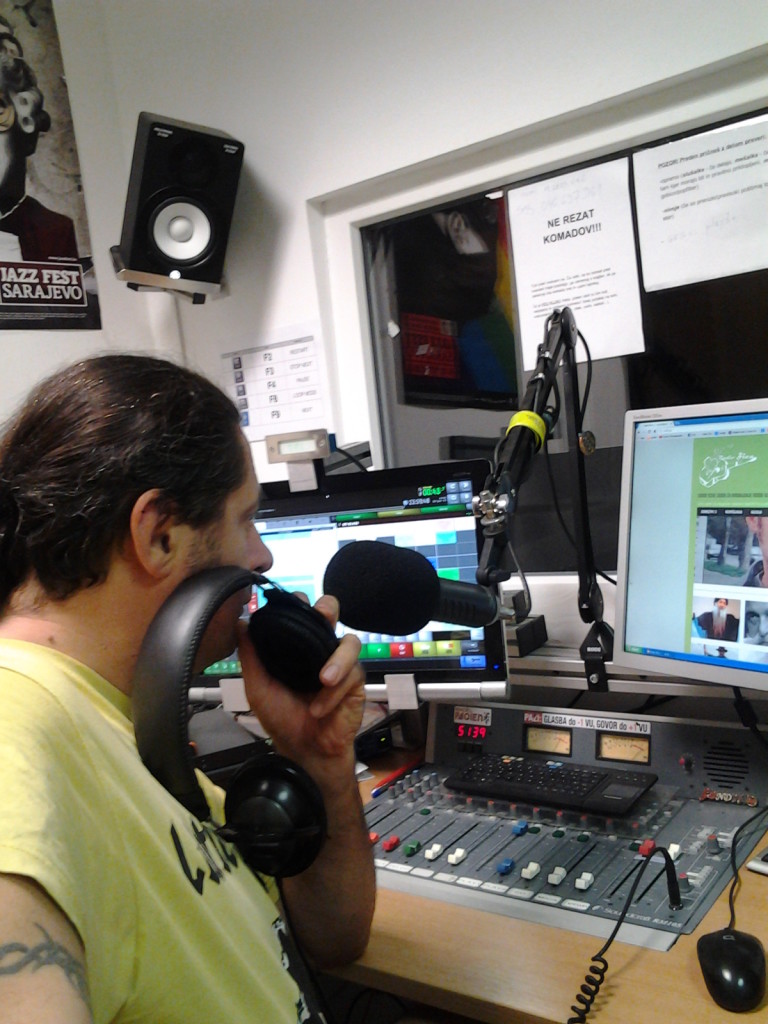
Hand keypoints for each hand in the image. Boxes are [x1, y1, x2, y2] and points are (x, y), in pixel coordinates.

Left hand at [236, 595, 364, 784]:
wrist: (304, 750)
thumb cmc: (281, 717)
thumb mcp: (258, 687)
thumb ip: (251, 656)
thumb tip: (241, 622)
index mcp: (296, 645)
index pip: (301, 613)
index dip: (299, 603)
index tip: (292, 602)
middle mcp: (319, 648)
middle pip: (331, 612)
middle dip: (328, 609)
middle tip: (322, 615)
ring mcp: (340, 663)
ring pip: (350, 642)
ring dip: (338, 660)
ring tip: (323, 679)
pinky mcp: (355, 682)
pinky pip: (353, 674)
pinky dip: (335, 692)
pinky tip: (320, 707)